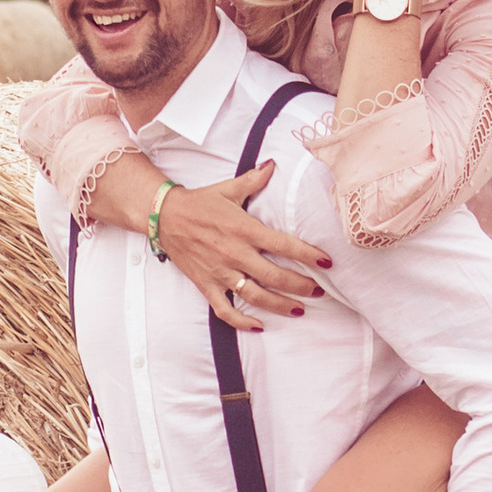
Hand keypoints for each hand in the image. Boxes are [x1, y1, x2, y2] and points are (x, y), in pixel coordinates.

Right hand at [156, 166, 329, 333]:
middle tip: (319, 291)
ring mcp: (220, 272)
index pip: (284, 245)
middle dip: (301, 286)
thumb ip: (254, 179)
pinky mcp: (206, 285)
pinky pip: (225, 310)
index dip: (308, 254)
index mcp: (244, 229)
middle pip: (275, 276)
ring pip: (256, 296)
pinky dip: (241, 321)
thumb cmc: (200, 203)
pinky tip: (258, 326)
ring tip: (300, 309)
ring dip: (280, 305)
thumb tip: (273, 164)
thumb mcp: (229, 189)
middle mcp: (235, 254)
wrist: (164, 216)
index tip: (326, 262)